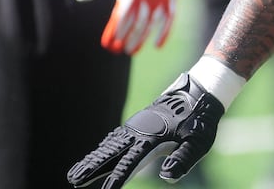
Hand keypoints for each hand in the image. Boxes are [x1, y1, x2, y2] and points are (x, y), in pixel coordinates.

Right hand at [67, 74, 223, 187]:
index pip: (131, 163)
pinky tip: (97, 154)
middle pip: (111, 153)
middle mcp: (140, 132)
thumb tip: (167, 175)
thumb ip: (183, 158)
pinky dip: (104, 147)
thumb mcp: (198, 142)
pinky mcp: (139, 124)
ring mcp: (137, 127)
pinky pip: (117, 138)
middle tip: (73, 179)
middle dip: (92, 167)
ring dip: (94, 158)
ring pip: (110, 145)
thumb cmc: (200, 120)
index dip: (117, 179)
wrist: (197, 93)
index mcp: (152, 139)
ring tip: (76, 173)